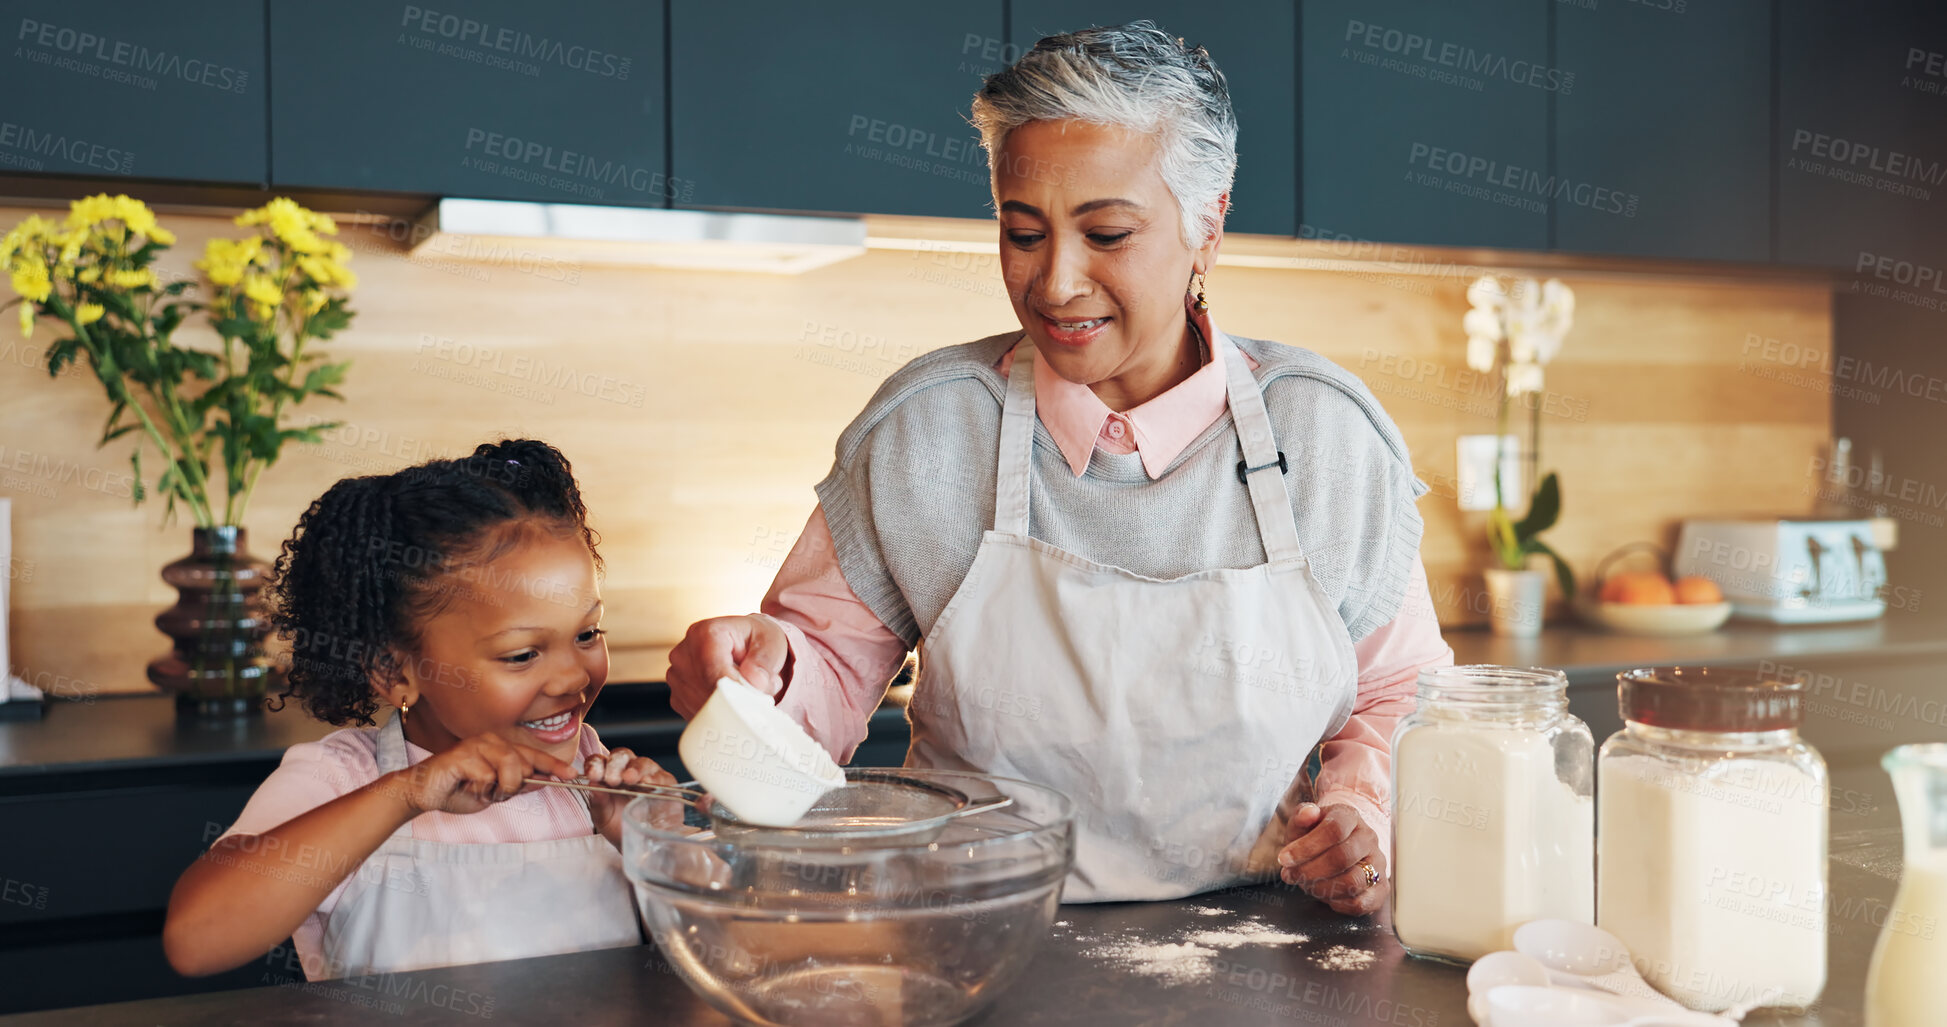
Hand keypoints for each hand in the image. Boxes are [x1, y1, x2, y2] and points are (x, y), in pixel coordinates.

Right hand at [389, 734, 578, 815]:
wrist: (422, 793)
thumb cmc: (458, 790)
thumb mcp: (493, 792)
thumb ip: (516, 785)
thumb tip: (543, 781)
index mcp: (500, 746)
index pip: (533, 755)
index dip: (553, 765)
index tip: (572, 775)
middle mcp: (491, 740)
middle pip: (523, 764)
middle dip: (514, 786)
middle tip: (494, 793)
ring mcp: (476, 745)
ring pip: (509, 768)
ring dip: (498, 787)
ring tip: (481, 790)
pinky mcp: (462, 754)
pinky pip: (486, 776)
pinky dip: (479, 789)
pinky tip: (465, 786)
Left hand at [581, 747, 681, 842]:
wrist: (641, 842)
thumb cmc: (619, 826)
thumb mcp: (603, 817)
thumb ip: (598, 803)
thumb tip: (593, 786)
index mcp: (607, 774)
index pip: (599, 760)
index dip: (595, 764)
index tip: (594, 776)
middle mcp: (627, 769)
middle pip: (622, 755)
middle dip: (616, 765)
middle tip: (613, 779)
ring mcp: (648, 773)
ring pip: (643, 762)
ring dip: (636, 769)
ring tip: (631, 779)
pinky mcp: (666, 783)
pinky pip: (662, 776)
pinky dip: (656, 779)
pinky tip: (649, 784)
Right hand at [667, 615, 790, 717]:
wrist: (746, 645)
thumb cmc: (756, 640)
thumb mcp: (771, 641)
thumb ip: (764, 661)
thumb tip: (754, 682)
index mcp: (704, 633)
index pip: (713, 671)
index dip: (736, 689)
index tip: (756, 696)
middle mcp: (683, 653)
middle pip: (706, 691)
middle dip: (736, 699)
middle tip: (761, 691)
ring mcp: (676, 676)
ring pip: (702, 707)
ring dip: (730, 708)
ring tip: (747, 690)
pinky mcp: (677, 696)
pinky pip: (698, 715)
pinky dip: (719, 714)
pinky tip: (731, 698)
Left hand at [1277, 802, 1388, 915]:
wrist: (1340, 847)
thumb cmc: (1317, 836)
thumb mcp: (1304, 823)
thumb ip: (1301, 817)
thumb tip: (1308, 812)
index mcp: (1350, 817)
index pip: (1333, 830)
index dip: (1306, 847)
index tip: (1284, 859)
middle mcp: (1369, 839)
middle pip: (1342, 857)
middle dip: (1310, 870)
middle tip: (1290, 876)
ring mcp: (1378, 864)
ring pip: (1353, 881)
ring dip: (1322, 888)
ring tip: (1306, 885)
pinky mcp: (1380, 888)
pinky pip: (1361, 902)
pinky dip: (1338, 903)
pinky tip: (1325, 895)